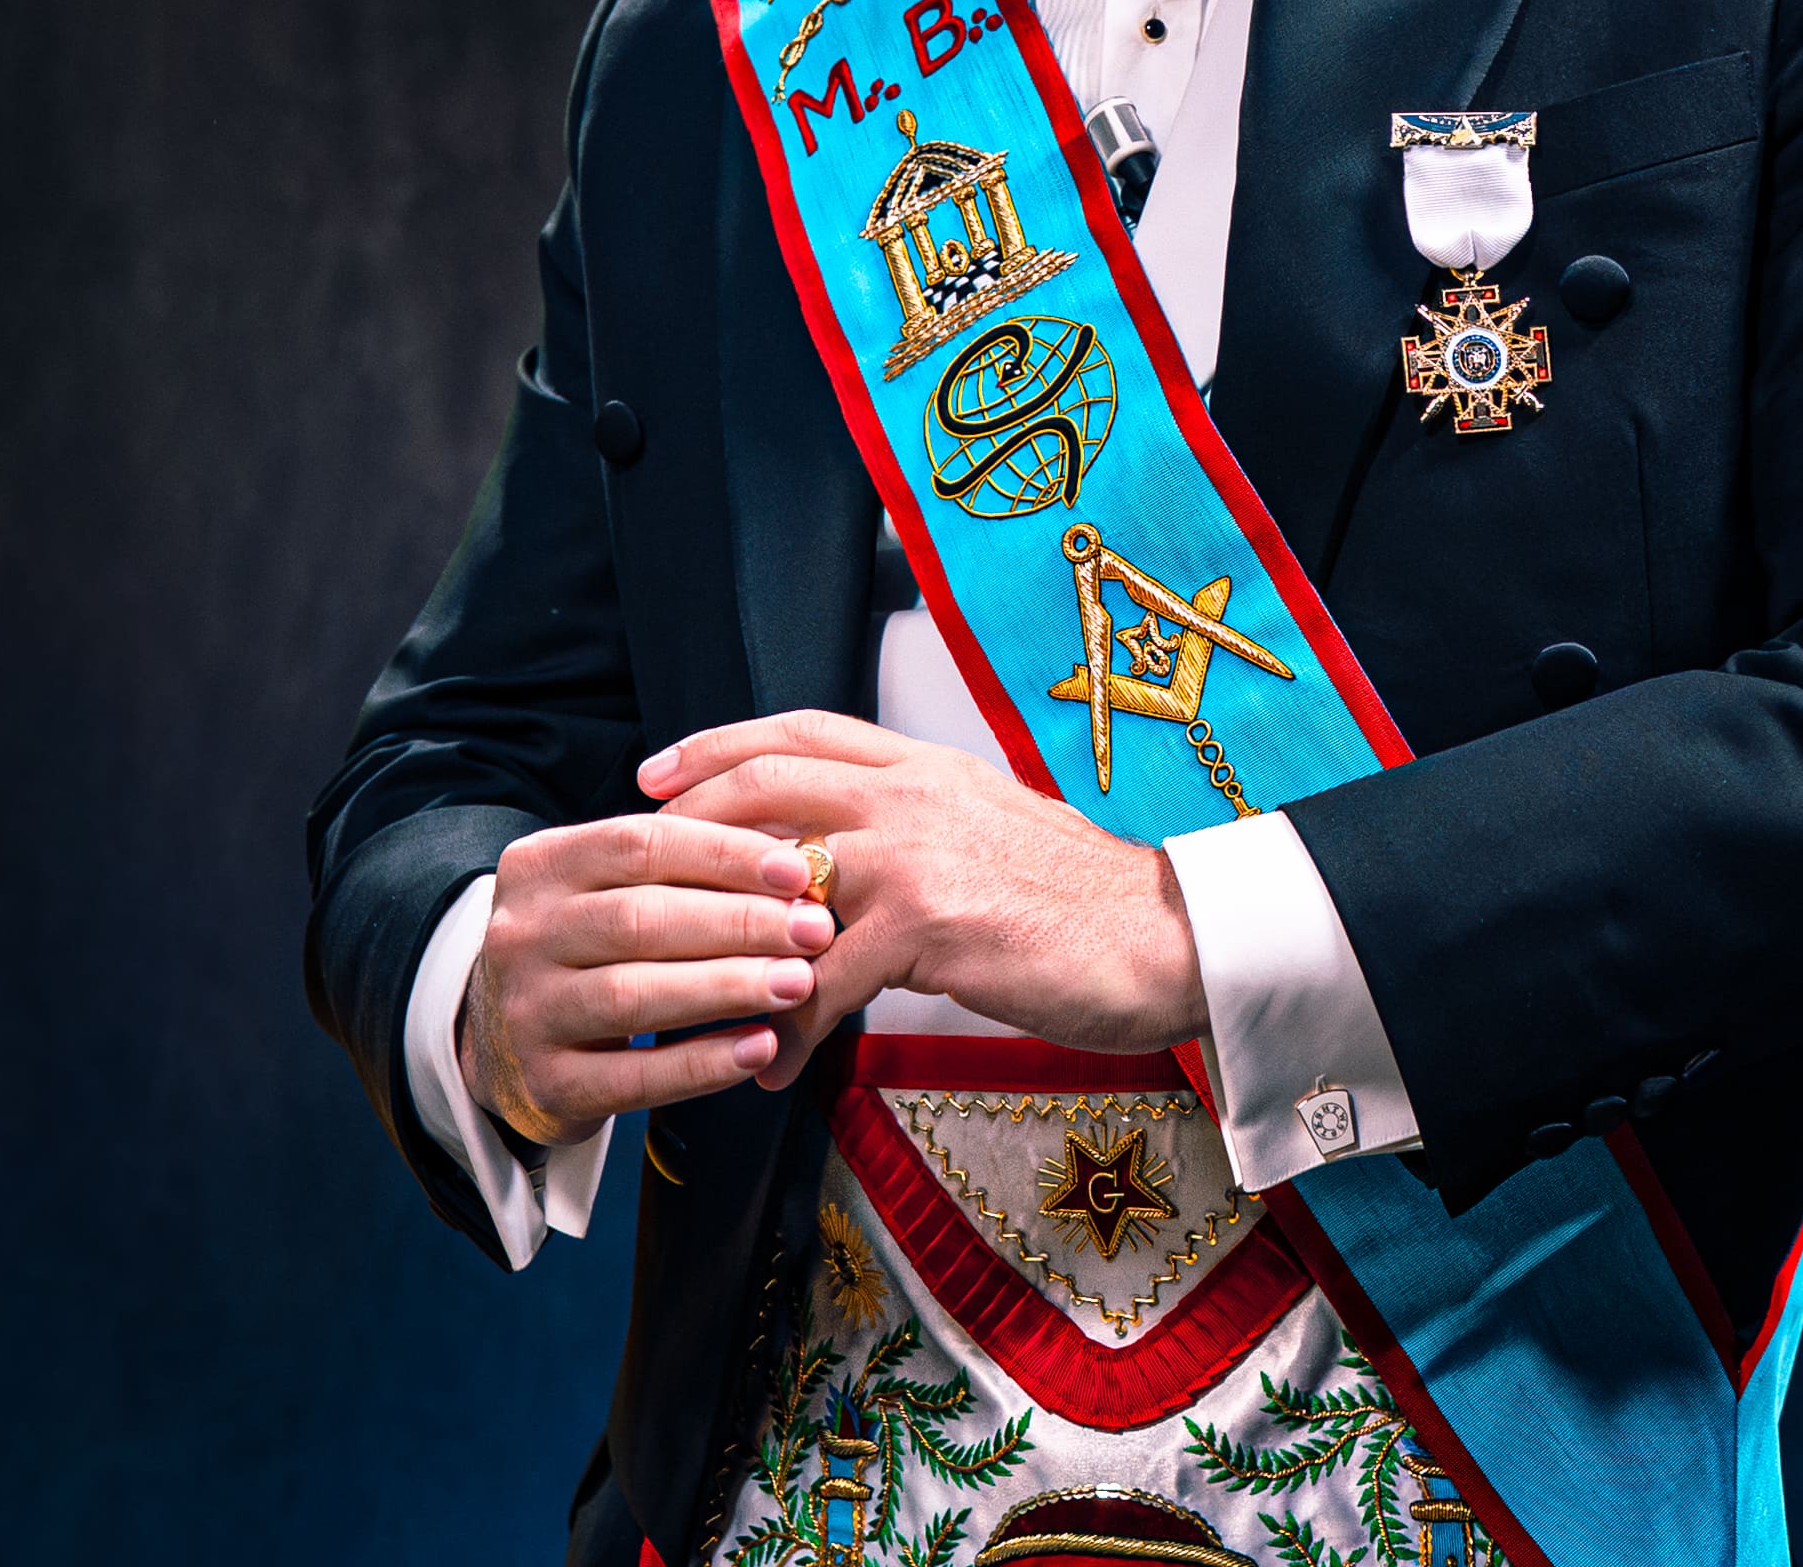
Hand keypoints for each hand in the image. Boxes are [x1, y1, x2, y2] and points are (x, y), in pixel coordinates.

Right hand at [458, 813, 837, 1144]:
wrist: (500, 1033)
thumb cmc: (590, 943)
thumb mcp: (611, 887)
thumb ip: (683, 868)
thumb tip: (794, 863)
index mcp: (542, 864)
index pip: (642, 843)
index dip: (726, 854)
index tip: (799, 870)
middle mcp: (521, 933)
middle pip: (641, 919)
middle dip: (739, 923)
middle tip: (815, 930)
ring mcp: (525, 1012)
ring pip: (634, 995)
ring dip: (727, 987)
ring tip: (799, 984)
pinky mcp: (544, 1084)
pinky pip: (632, 1077)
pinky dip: (702, 1062)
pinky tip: (760, 1047)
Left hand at [637, 711, 1207, 1088]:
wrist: (1167, 938)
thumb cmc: (1087, 901)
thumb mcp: (996, 829)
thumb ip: (925, 826)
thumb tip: (860, 851)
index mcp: (929, 765)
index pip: (801, 730)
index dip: (718, 745)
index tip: (658, 772)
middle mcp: (916, 792)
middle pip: (768, 783)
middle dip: (687, 824)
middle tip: (635, 871)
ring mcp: (918, 851)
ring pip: (777, 882)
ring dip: (719, 948)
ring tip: (682, 1000)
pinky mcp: (929, 920)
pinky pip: (822, 979)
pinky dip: (786, 1030)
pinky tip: (772, 1071)